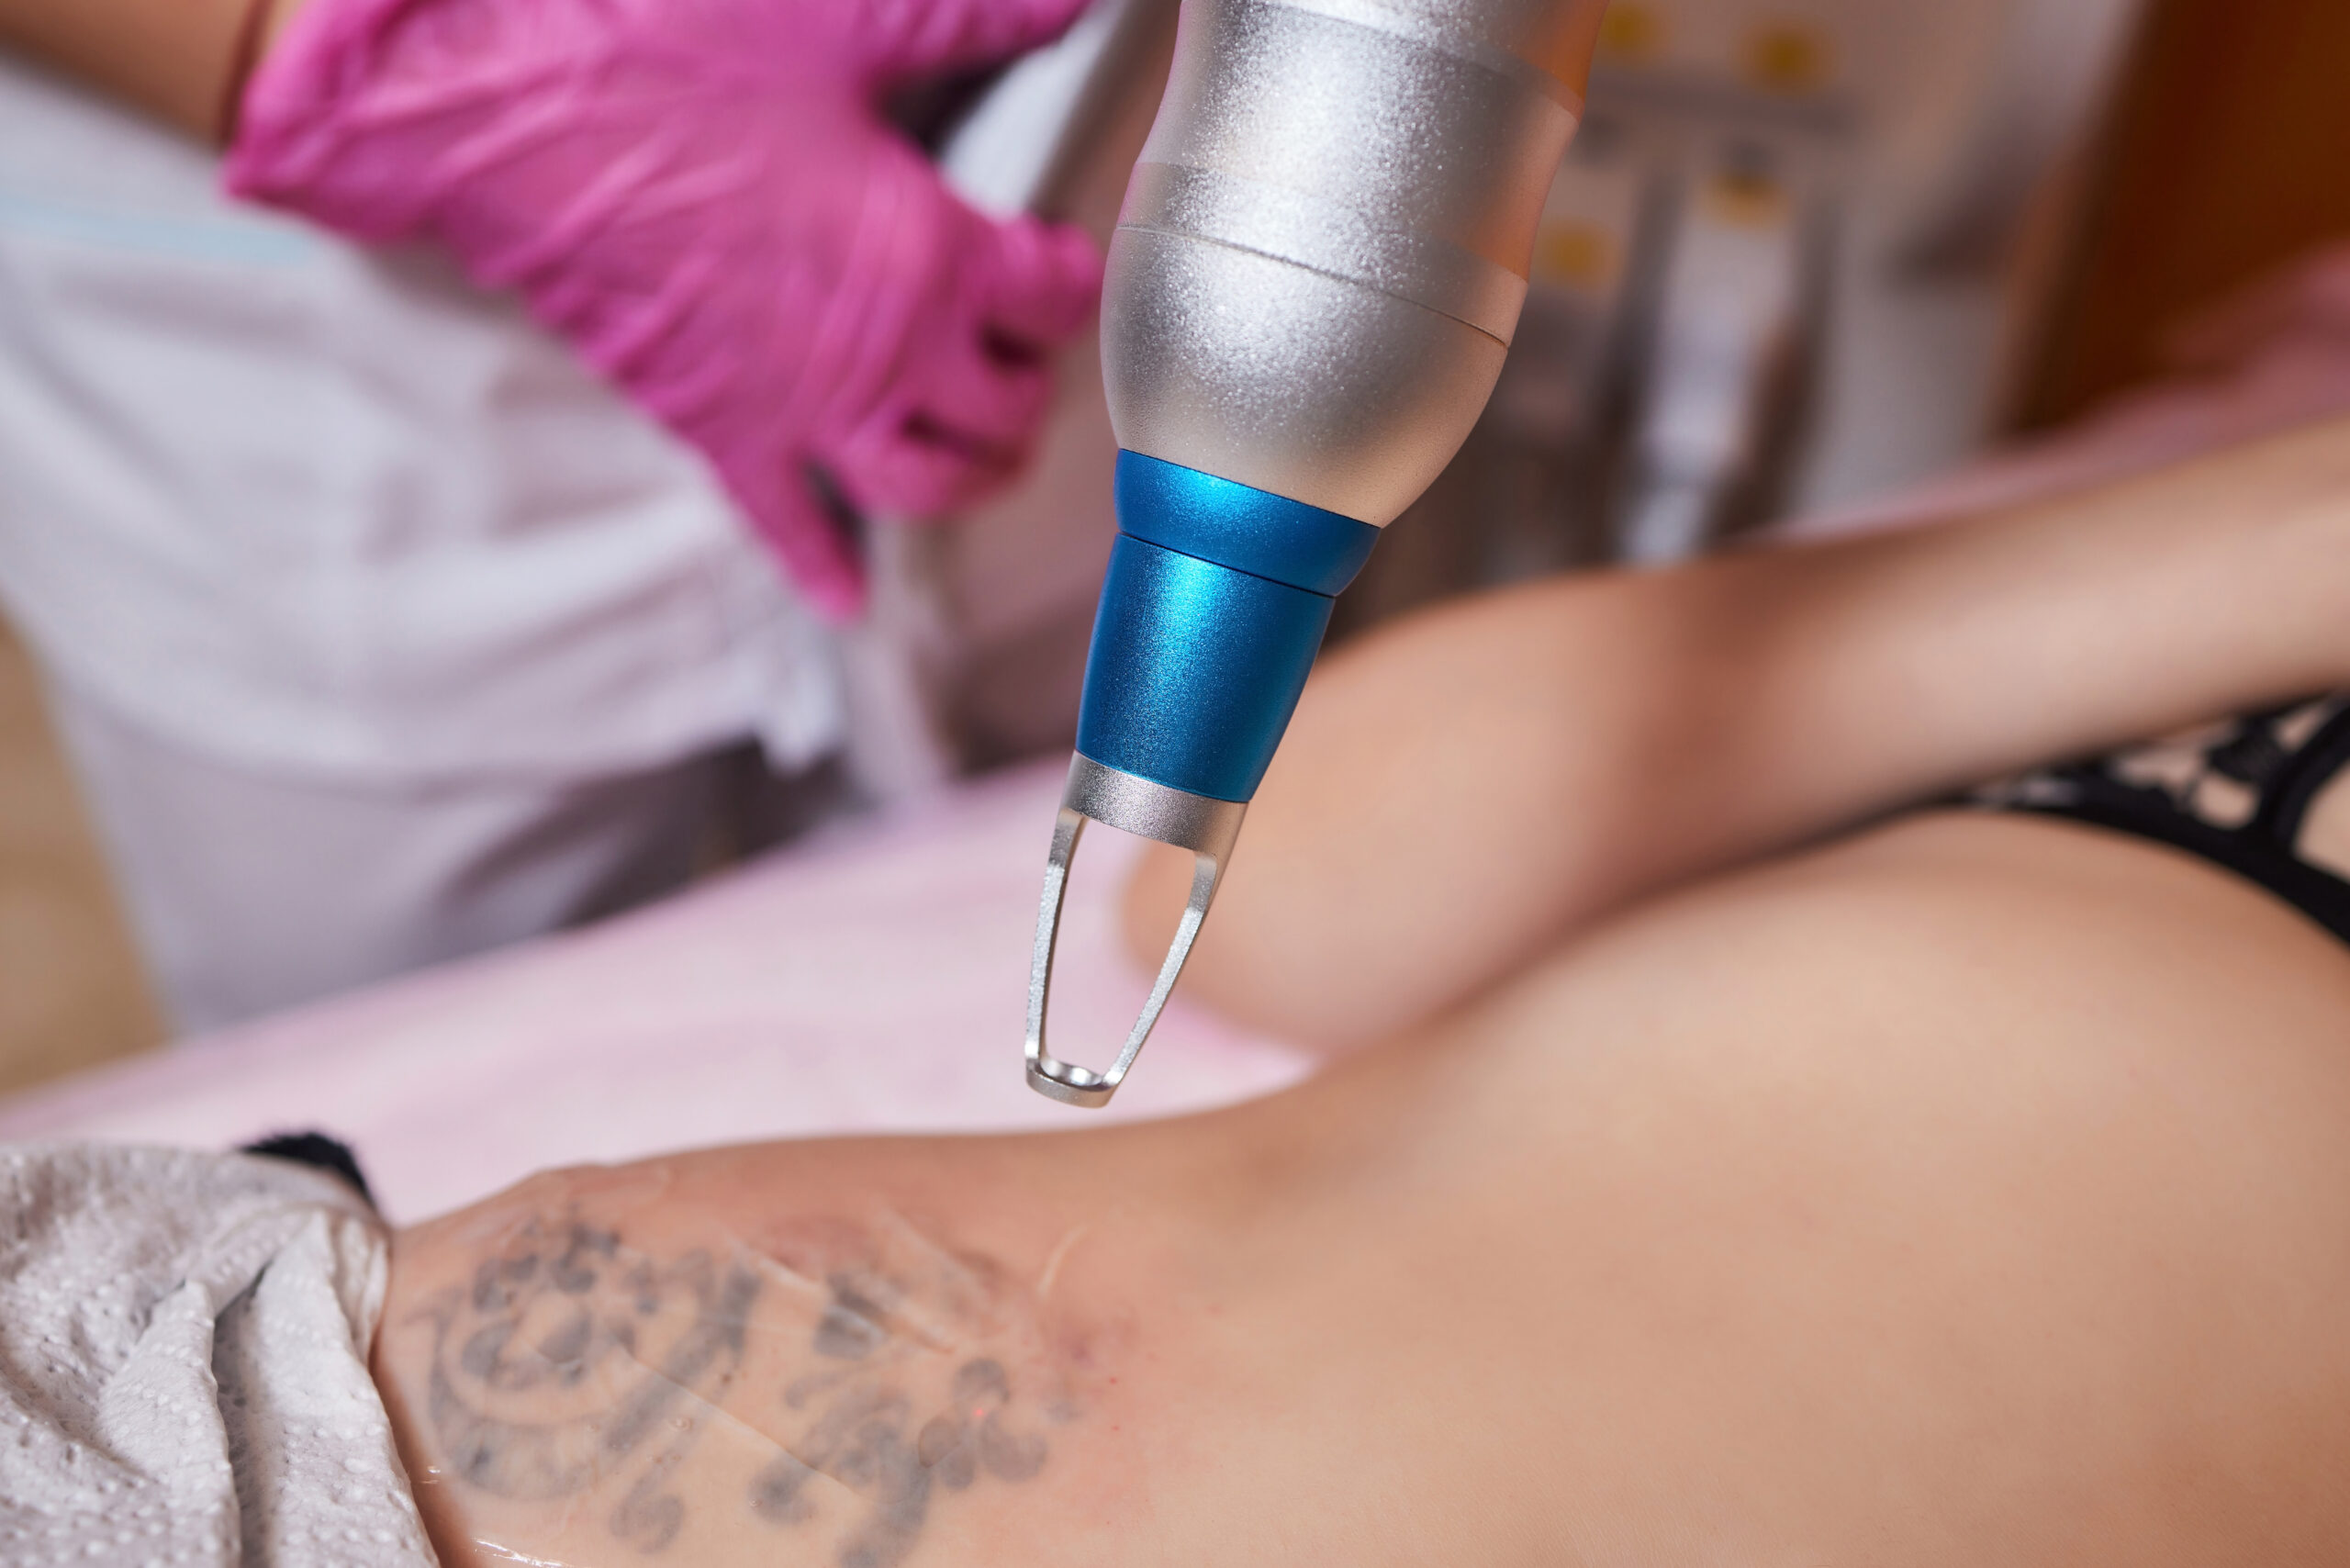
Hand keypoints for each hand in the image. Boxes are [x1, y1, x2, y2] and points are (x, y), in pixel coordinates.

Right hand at [225, 0, 1103, 617]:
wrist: (497, 113)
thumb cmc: (657, 53)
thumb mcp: (843, 15)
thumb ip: (969, 17)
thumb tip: (1063, 1)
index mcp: (928, 254)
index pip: (1052, 299)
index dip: (1070, 278)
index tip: (1059, 259)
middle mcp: (880, 353)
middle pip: (1002, 409)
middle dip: (1029, 386)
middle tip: (1024, 354)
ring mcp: (800, 406)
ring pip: (925, 485)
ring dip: (968, 477)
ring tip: (982, 455)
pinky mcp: (717, 425)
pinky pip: (782, 520)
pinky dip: (821, 565)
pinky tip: (848, 597)